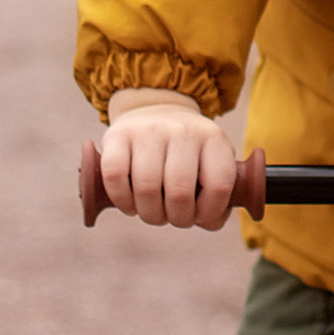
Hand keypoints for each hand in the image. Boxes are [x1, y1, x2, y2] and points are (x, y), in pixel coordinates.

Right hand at [90, 92, 244, 230]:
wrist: (155, 112)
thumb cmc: (187, 155)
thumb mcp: (212, 167)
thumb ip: (218, 199)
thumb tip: (209, 222)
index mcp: (213, 140)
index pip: (218, 187)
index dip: (209, 213)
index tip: (200, 216)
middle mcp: (183, 130)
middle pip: (179, 193)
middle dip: (176, 218)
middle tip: (172, 217)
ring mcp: (149, 129)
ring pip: (147, 188)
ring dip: (149, 214)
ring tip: (152, 211)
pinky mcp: (117, 134)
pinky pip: (115, 177)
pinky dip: (122, 200)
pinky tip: (130, 203)